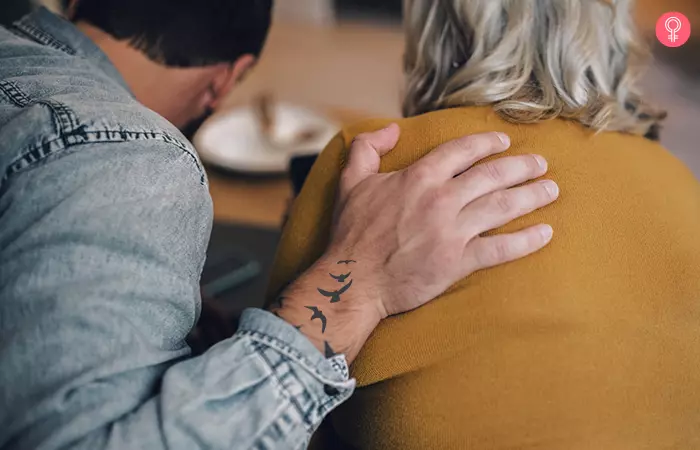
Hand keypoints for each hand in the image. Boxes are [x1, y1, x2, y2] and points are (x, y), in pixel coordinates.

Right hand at [274, 124, 557, 362]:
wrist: (353, 281)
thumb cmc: (352, 233)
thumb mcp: (351, 182)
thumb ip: (367, 147)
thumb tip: (391, 129)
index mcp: (419, 177)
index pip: (462, 151)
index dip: (487, 143)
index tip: (505, 142)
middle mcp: (441, 199)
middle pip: (492, 175)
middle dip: (522, 166)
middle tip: (541, 163)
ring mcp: (452, 231)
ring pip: (502, 206)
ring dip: (532, 195)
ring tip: (551, 189)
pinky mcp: (457, 262)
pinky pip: (500, 249)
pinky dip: (526, 241)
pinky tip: (545, 234)